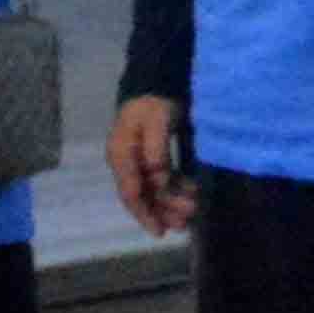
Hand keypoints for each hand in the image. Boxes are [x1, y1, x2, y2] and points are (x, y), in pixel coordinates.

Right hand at [108, 93, 196, 238]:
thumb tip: (159, 179)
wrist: (154, 82)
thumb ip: (156, 150)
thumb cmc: (153, 101)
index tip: (160, 231)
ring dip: (171, 202)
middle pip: (143, 196)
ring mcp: (138, 161)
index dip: (145, 214)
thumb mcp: (156, 122)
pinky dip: (176, 187)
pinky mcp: (151, 157)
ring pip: (153, 190)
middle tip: (185, 222)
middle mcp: (126, 163)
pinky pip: (162, 179)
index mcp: (121, 156)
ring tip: (192, 209)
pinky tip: (191, 191)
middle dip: (163, 211)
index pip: (131, 193)